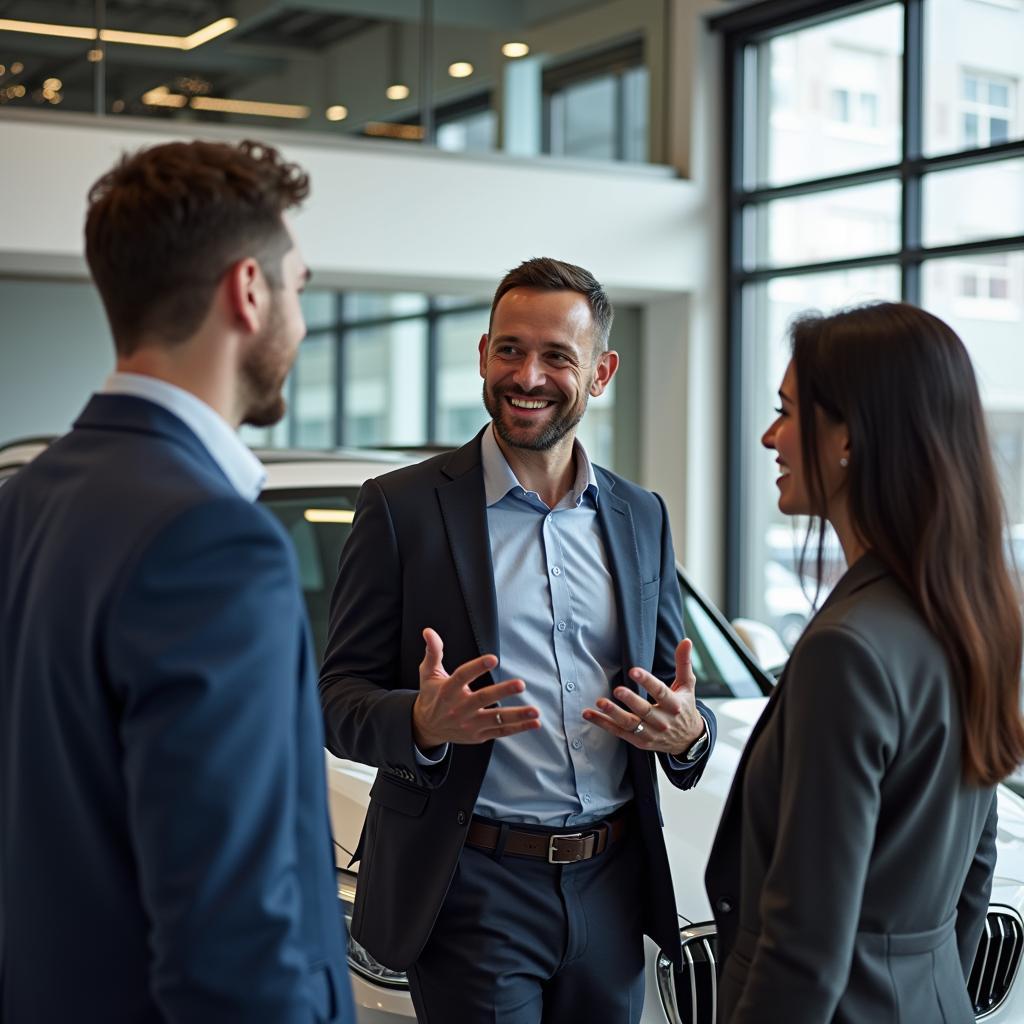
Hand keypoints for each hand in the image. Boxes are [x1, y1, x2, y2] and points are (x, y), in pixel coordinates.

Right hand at [412, 628, 540, 748]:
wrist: (427, 728)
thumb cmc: (432, 696)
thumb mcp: (428, 674)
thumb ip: (433, 652)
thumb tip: (429, 631)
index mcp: (448, 691)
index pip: (462, 677)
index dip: (477, 667)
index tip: (493, 658)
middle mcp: (459, 708)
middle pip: (483, 699)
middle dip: (503, 691)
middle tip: (521, 684)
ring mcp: (470, 724)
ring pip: (496, 719)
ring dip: (517, 715)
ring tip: (535, 711)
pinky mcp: (479, 735)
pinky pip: (501, 731)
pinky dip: (518, 728)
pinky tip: (534, 723)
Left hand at [582, 639, 703, 755]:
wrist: (688, 740)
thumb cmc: (684, 707)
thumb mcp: (687, 686)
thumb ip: (684, 663)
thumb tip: (686, 641)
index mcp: (674, 705)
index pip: (660, 692)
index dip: (647, 681)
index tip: (634, 671)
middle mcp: (663, 721)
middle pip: (645, 710)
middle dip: (630, 700)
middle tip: (617, 689)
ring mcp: (651, 733)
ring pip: (630, 724)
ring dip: (613, 714)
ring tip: (600, 702)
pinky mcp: (639, 741)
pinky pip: (619, 732)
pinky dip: (603, 724)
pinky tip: (589, 714)